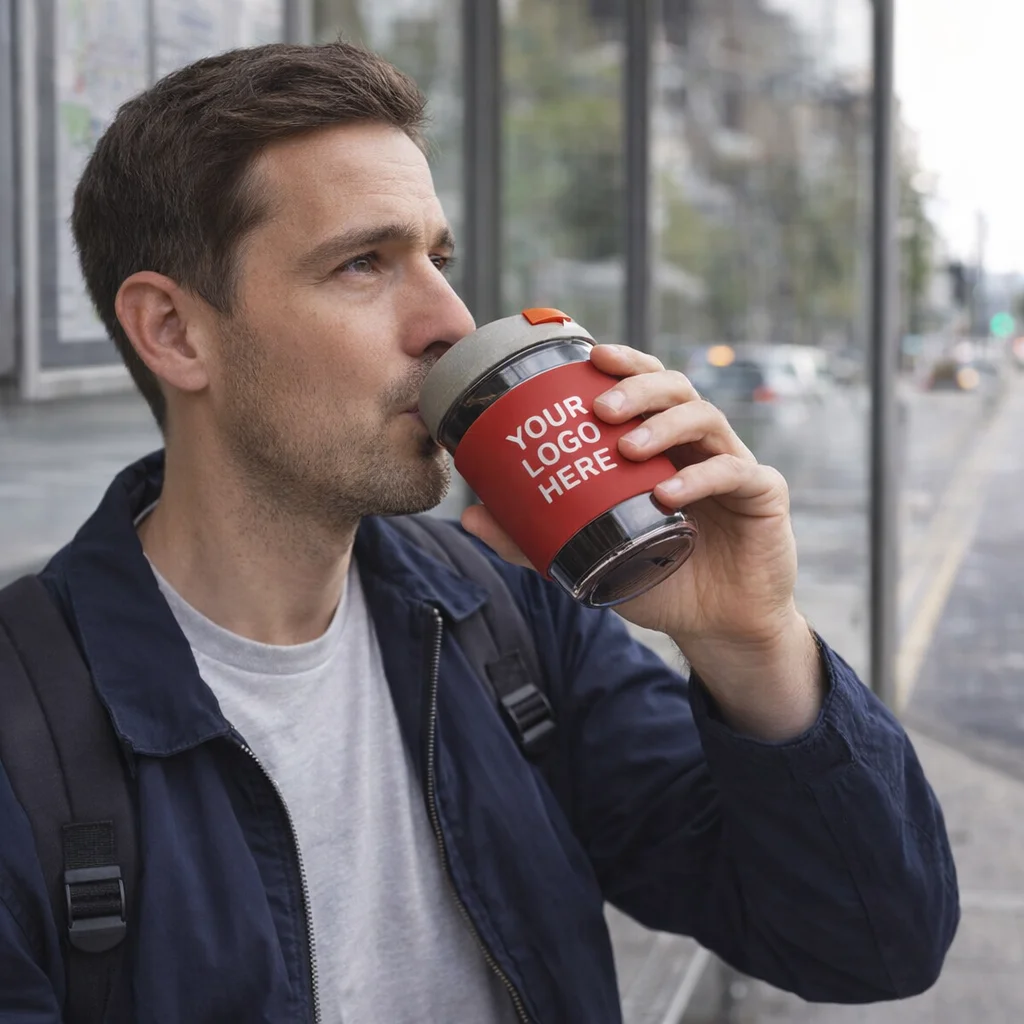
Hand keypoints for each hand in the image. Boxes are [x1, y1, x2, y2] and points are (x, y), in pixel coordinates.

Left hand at [462, 344, 822, 739]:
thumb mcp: (589, 554)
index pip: (643, 387)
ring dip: (663, 425)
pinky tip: (667, 494)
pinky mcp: (762, 493)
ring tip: (627, 446)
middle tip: (600, 408)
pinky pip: (734, 472)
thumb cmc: (655, 577)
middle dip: (637, 386)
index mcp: (659, 445)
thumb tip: (472, 516)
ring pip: (705, 418)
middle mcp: (696, 444)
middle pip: (674, 387)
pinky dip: (700, 478)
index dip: (621, 364)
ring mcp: (731, 463)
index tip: (587, 356)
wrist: (714, 625)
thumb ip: (534, 538)